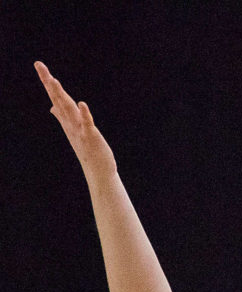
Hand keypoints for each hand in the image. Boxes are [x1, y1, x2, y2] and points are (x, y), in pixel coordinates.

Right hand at [35, 61, 115, 179]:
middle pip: (58, 99)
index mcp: (66, 119)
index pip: (55, 96)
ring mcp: (79, 130)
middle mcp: (70, 123)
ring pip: (69, 110)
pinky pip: (87, 124)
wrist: (98, 171)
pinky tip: (82, 104)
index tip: (38, 64)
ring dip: (61, 96)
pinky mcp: (91, 137)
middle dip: (49, 82)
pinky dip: (84, 114)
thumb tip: (52, 107)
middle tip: (39, 66)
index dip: (47, 80)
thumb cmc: (86, 149)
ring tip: (53, 80)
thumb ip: (62, 117)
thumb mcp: (72, 130)